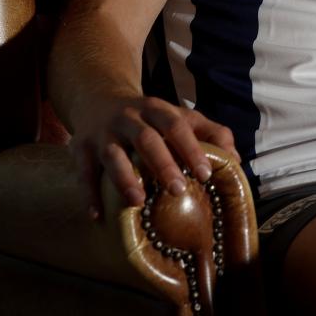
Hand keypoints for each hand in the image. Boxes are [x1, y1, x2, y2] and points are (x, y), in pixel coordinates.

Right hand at [69, 94, 238, 218]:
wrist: (99, 98)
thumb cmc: (150, 117)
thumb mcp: (179, 116)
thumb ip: (209, 133)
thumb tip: (235, 159)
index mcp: (157, 108)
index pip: (177, 125)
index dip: (192, 149)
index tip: (206, 174)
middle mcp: (129, 117)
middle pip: (146, 139)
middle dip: (163, 164)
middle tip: (178, 190)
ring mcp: (103, 133)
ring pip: (113, 155)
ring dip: (126, 179)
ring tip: (138, 201)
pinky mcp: (80, 148)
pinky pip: (84, 173)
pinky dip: (90, 195)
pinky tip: (99, 217)